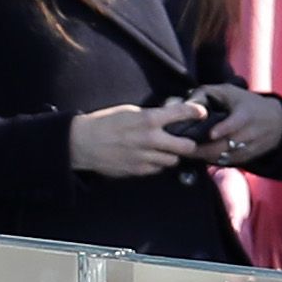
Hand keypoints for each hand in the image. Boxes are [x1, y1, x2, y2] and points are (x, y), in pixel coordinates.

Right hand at [71, 99, 204, 179]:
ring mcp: (145, 157)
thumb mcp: (129, 111)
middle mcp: (150, 139)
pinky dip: (157, 164)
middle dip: (189, 143)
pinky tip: (149, 157)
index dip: (195, 113)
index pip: (182, 114)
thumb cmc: (103, 123)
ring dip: (171, 155)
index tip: (200, 113)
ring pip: (173, 160)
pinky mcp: (138, 170)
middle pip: (186, 146)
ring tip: (163, 149)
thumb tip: (169, 115)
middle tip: (185, 140)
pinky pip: (157, 169)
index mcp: (148, 120)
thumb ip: (151, 115)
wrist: (81, 143)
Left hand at [188, 84, 281, 166]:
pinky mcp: (249, 157)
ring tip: (188, 154)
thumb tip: (185, 104)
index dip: (224, 129)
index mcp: (247, 114)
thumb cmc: (247, 103)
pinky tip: (202, 156)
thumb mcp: (229, 92)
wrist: (277, 121)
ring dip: (206, 156)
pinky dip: (214, 160)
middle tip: (184, 148)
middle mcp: (251, 133)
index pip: (236, 123)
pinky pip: (228, 162)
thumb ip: (206, 93)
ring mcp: (251, 147)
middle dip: (204, 149)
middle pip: (226, 145)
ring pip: (226, 156)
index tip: (211, 134)